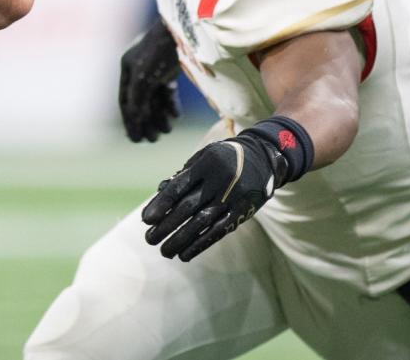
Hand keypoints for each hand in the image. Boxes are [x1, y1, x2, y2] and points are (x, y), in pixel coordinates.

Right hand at [119, 18, 180, 141]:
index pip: (125, 100)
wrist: (185, 29)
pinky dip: (170, 104)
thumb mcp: (143, 77)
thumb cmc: (160, 51)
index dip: (129, 121)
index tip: (136, 139)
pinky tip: (176, 116)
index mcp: (127, 67)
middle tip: (153, 139)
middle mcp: (139, 68)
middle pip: (140, 101)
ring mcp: (156, 68)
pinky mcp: (172, 67)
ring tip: (166, 131)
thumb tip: (133, 119)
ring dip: (159, 116)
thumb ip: (136, 100)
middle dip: (146, 121)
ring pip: (155, 98)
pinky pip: (167, 91)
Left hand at [141, 133, 284, 261]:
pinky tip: (185, 254)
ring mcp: (232, 197)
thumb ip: (183, 175)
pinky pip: (219, 230)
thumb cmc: (223, 158)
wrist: (263, 157)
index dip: (161, 204)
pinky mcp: (242, 211)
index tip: (146, 219)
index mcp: (206, 164)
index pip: (179, 187)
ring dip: (181, 239)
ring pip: (202, 222)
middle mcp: (219, 181)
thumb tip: (159, 196)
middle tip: (149, 239)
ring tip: (164, 251)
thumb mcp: (204, 157)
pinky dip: (200, 244)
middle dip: (167, 225)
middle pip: (188, 207)